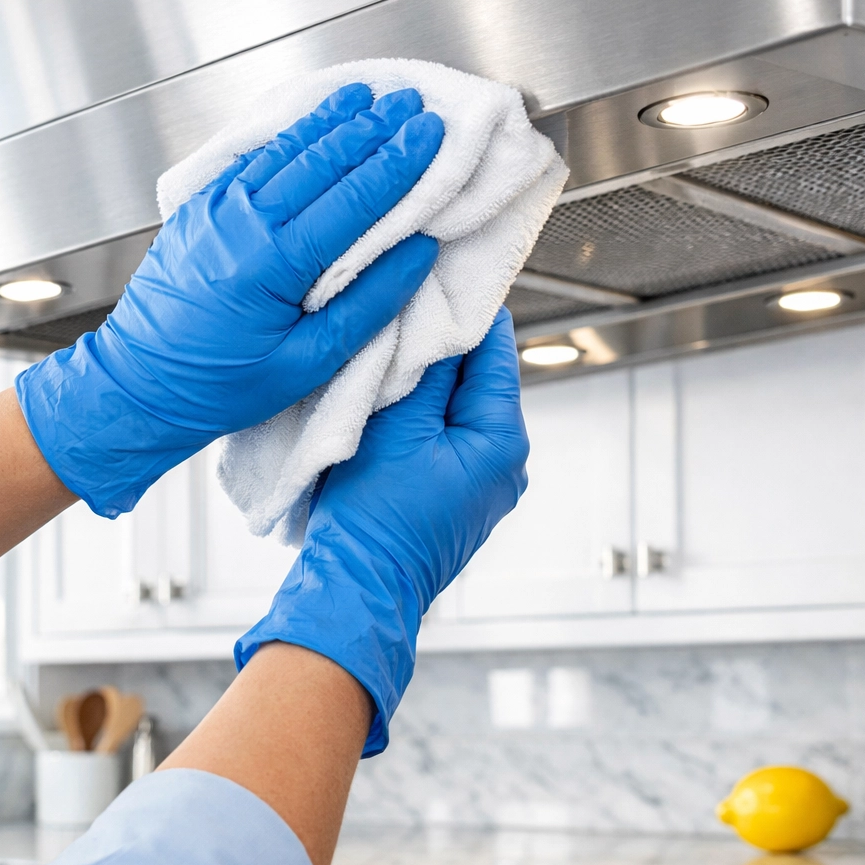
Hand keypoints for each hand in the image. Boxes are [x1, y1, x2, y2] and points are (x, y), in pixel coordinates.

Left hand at [16, 84, 443, 516]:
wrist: (139, 384)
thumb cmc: (223, 385)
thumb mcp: (307, 364)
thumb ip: (367, 306)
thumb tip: (416, 253)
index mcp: (276, 263)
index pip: (353, 197)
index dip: (397, 162)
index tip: (429, 134)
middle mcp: (245, 222)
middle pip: (323, 160)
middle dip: (374, 128)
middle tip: (412, 105)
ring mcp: (217, 208)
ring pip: (287, 150)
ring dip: (333, 121)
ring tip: (370, 98)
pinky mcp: (201, 207)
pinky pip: (254, 159)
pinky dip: (290, 135)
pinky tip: (311, 121)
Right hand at [236, 307, 528, 753]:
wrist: (357, 588)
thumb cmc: (375, 516)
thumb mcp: (399, 425)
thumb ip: (427, 366)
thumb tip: (441, 314)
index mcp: (503, 441)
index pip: (496, 352)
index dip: (469, 310)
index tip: (444, 276)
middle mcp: (506, 462)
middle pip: (480, 378)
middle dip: (445, 346)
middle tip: (407, 311)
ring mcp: (485, 483)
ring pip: (461, 407)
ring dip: (432, 381)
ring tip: (394, 353)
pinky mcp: (460, 495)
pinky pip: (448, 436)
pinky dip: (426, 414)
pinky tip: (395, 400)